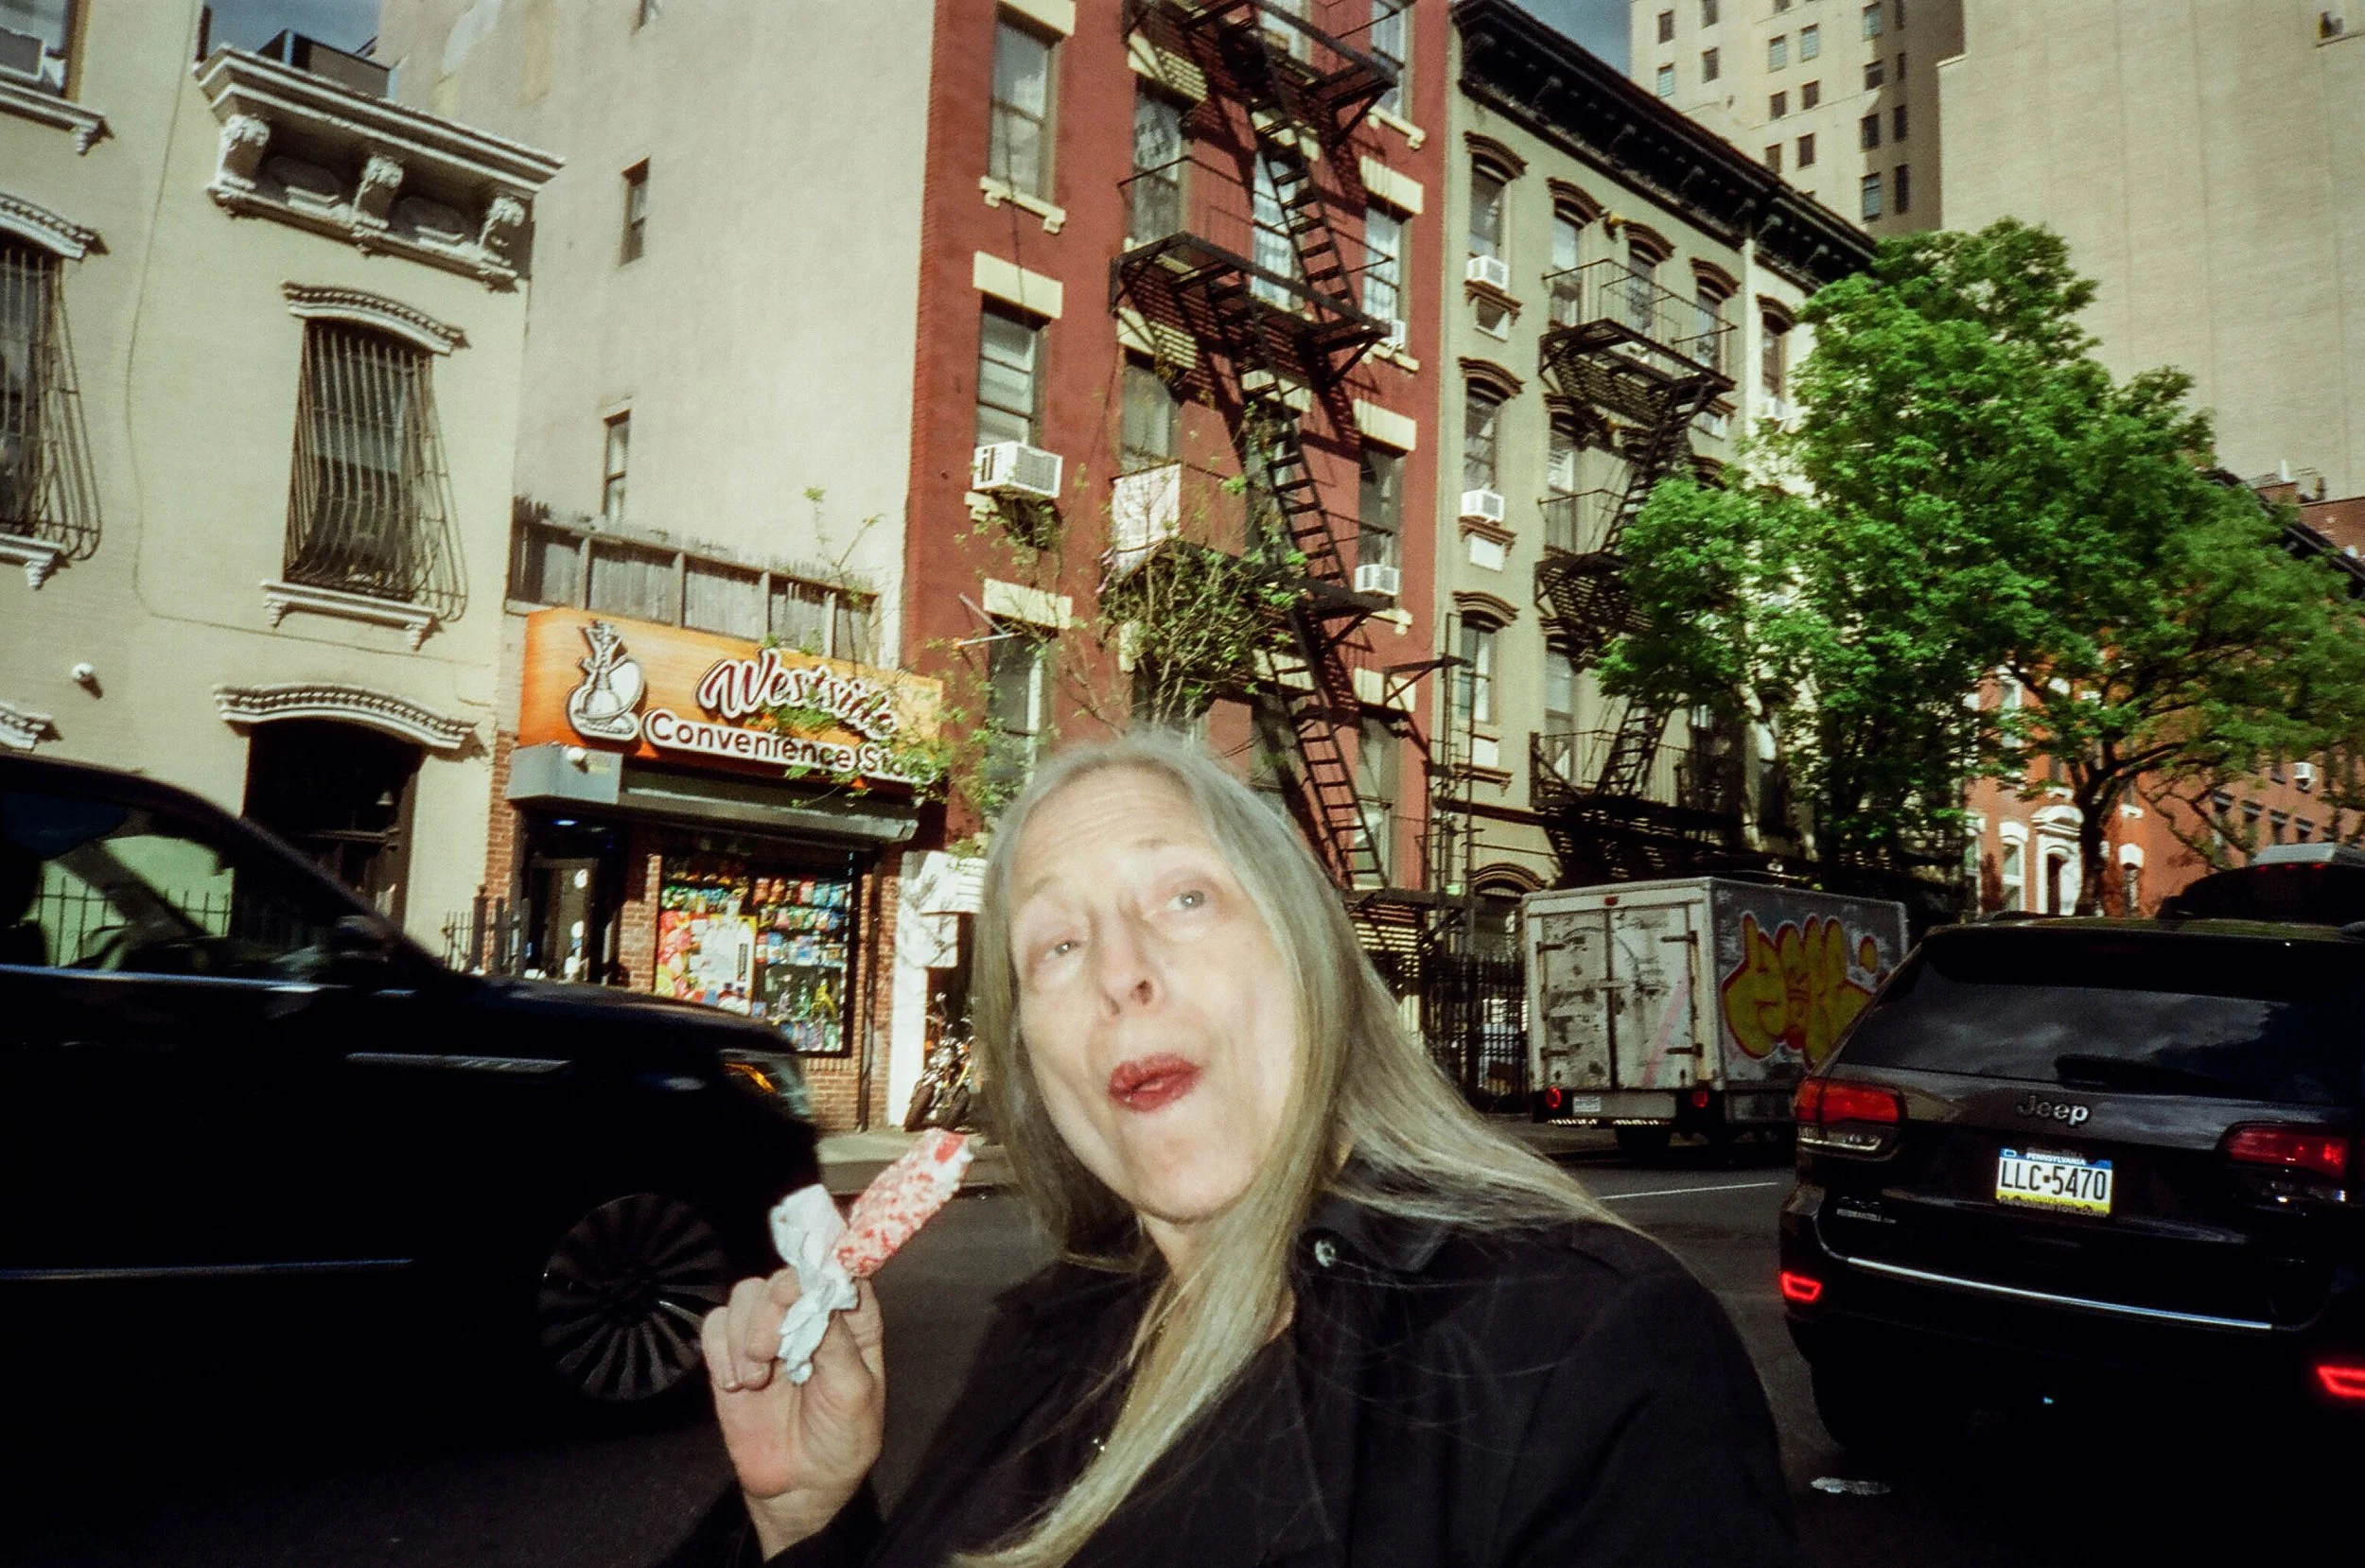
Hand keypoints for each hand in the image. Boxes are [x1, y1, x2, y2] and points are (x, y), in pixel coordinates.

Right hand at [702, 1269, 885, 1555]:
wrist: (799, 1489)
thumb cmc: (842, 1441)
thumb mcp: (854, 1395)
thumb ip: (838, 1345)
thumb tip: (822, 1296)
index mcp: (852, 1320)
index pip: (839, 1270)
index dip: (821, 1268)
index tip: (804, 1285)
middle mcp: (810, 1317)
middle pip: (785, 1277)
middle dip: (773, 1307)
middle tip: (769, 1348)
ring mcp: (768, 1333)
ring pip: (746, 1294)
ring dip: (745, 1330)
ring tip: (756, 1377)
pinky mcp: (732, 1356)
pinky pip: (714, 1326)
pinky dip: (720, 1350)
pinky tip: (737, 1383)